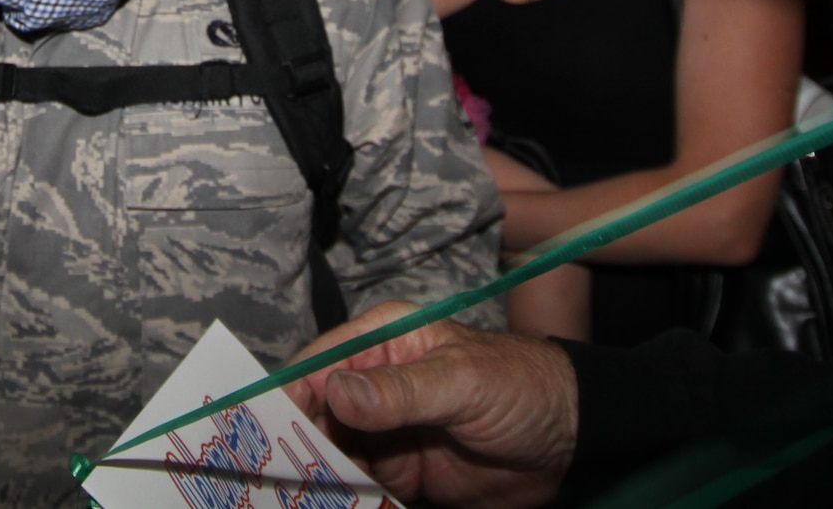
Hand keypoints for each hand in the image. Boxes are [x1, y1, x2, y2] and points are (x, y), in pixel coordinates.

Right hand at [284, 302, 575, 508]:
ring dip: (314, 475)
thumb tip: (337, 392)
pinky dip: (343, 497)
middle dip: (294, 441)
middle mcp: (376, 382)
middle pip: (316, 413)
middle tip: (271, 473)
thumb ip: (400, 391)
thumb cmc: (522, 386)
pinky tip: (329, 503)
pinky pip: (360, 485)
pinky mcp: (400, 472)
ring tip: (294, 496)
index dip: (288, 393)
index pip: (321, 362)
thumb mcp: (462, 382)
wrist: (571, 441)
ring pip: (332, 452)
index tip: (261, 425)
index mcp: (385, 340)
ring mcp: (386, 430)